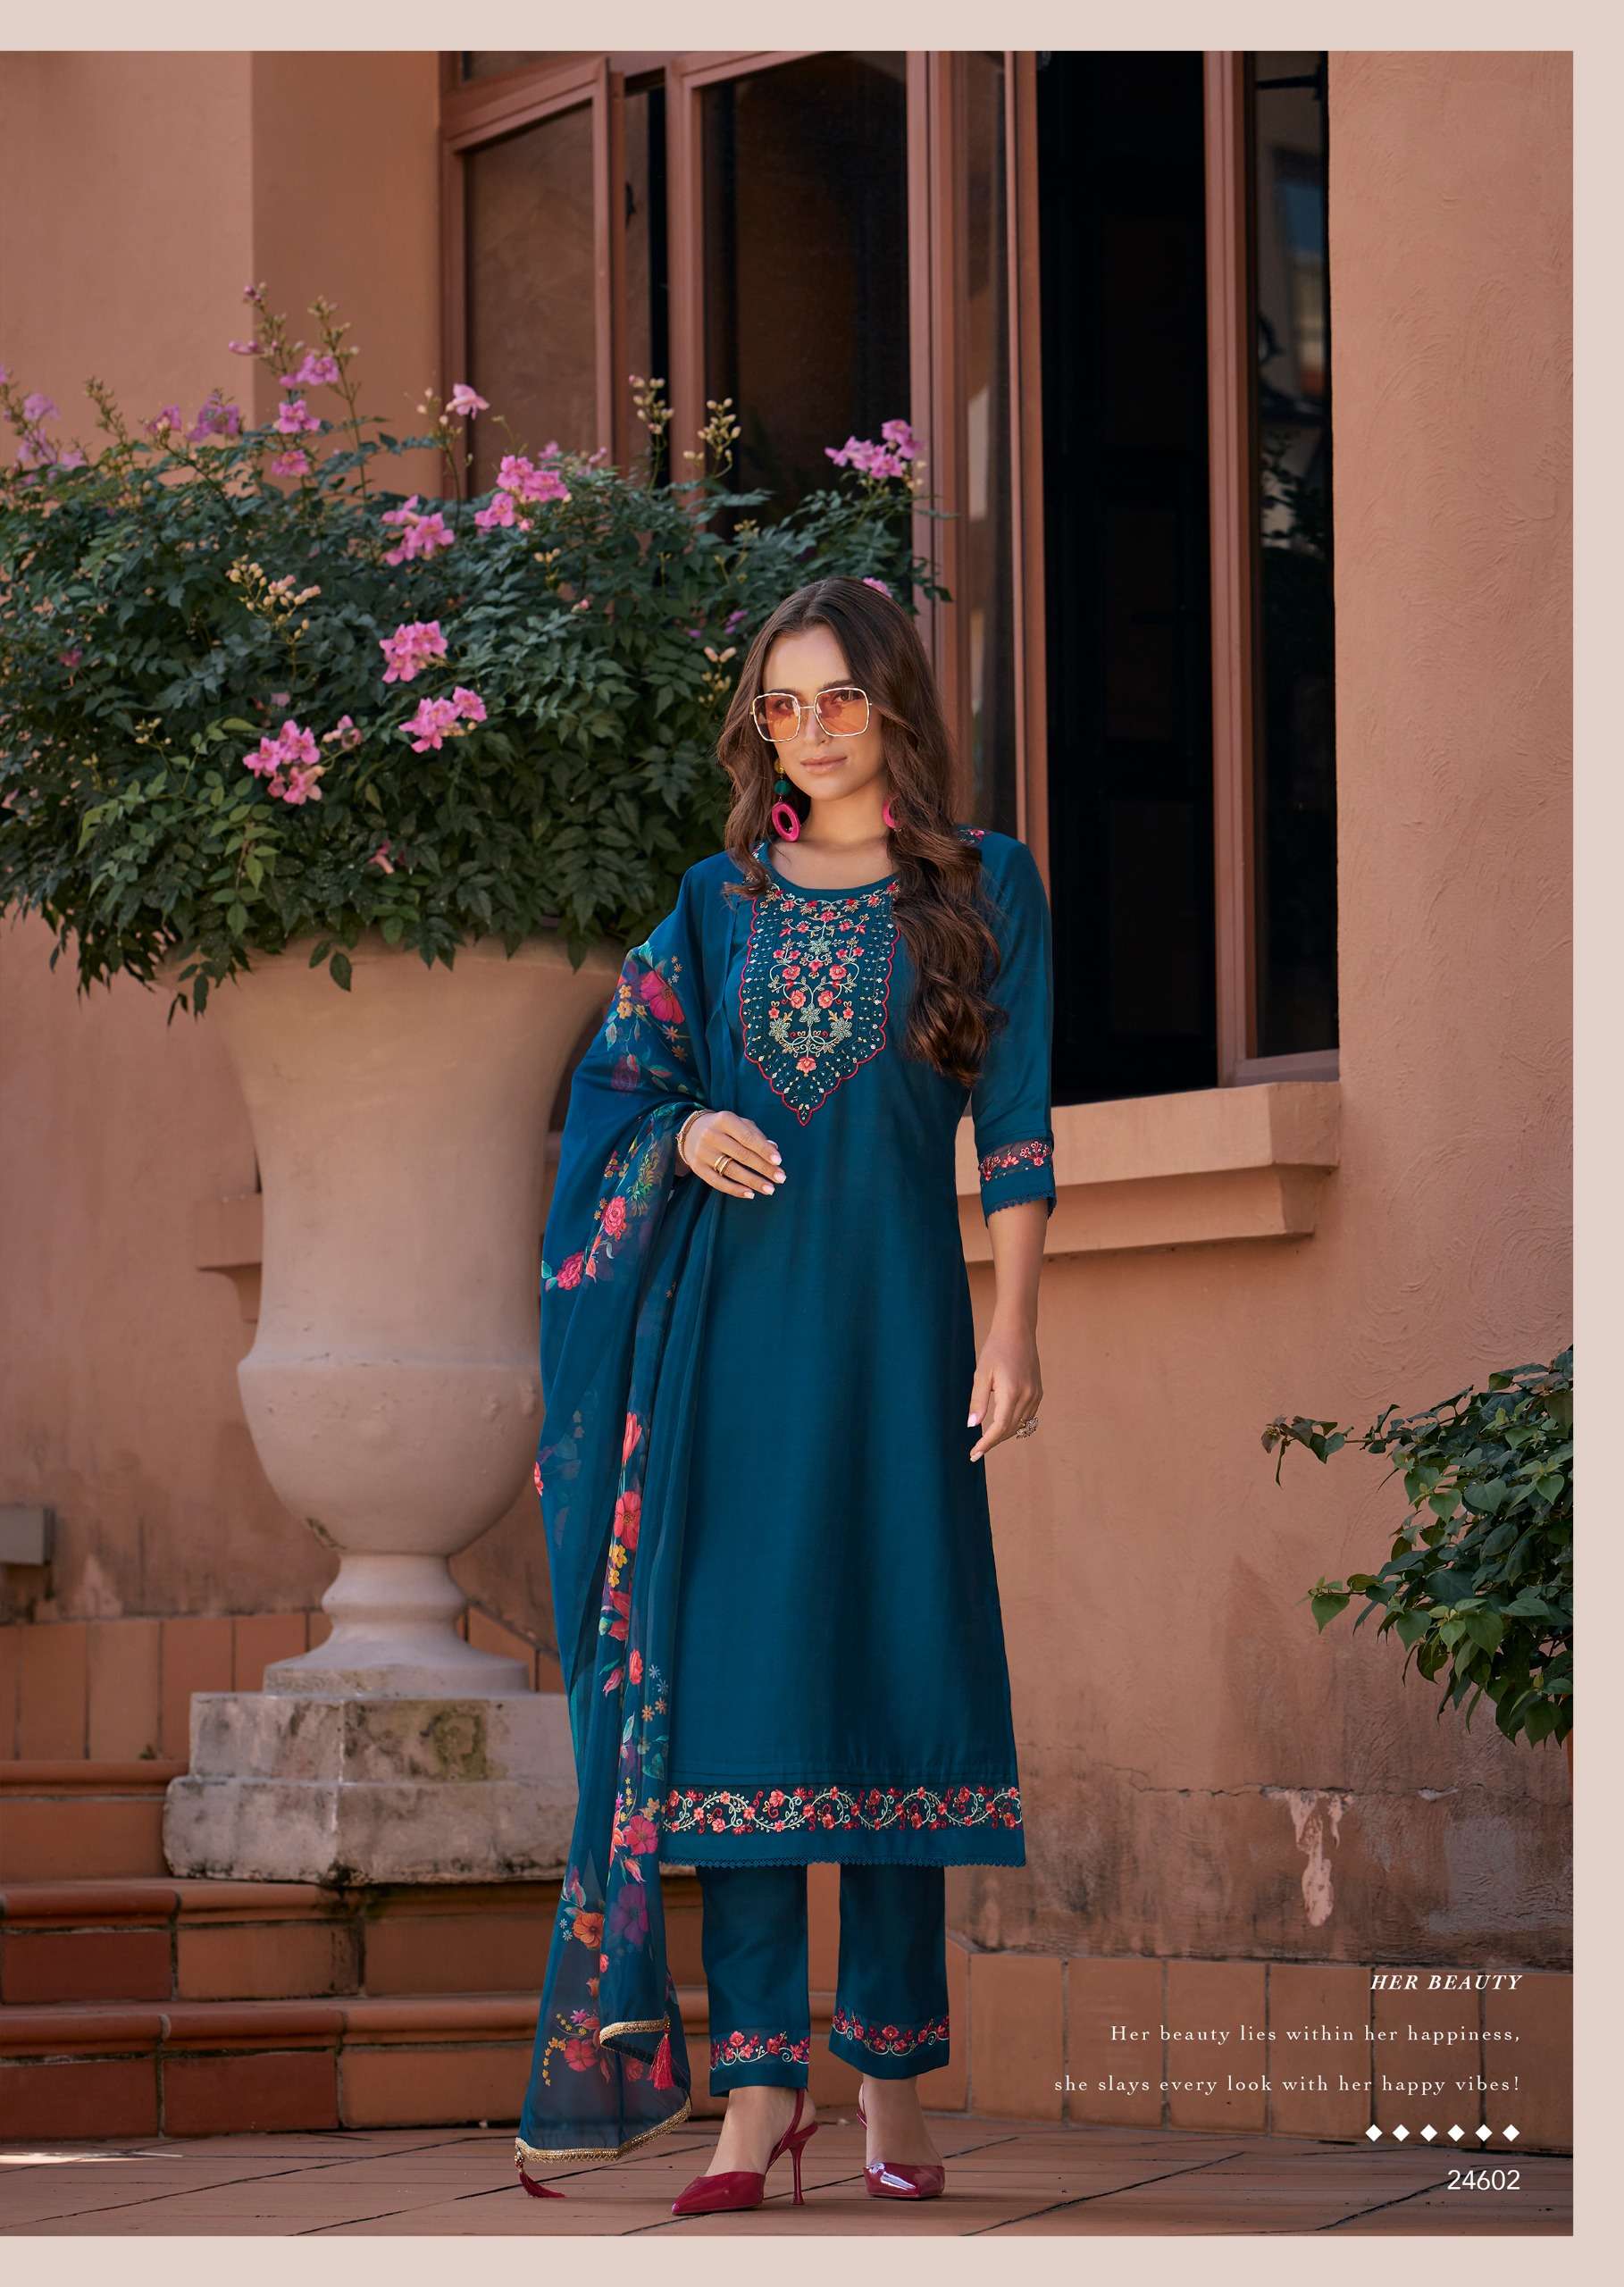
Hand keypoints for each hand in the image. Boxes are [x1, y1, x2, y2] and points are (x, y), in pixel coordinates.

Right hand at [680, 1108, 785, 1198]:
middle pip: (742, 1155)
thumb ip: (756, 1134)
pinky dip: (734, 1189)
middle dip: (763, 1168)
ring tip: (770, 1189)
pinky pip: (717, 1182)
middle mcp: (712, 1135)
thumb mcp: (738, 1123)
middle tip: (781, 1178)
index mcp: (724, 1120)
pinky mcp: (697, 1168)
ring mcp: (703, 1153)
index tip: (779, 1161)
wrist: (690, 1131)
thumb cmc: (723, 1128)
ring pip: (731, 1170)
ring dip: (753, 1182)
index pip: (747, 1137)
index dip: (763, 1150)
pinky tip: (750, 1194)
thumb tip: (774, 1149)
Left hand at [966, 1320, 1041, 1461]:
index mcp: (1012, 1392)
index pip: (999, 1428)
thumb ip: (978, 1401)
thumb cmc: (996, 1349)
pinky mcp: (1038, 1392)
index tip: (974, 1454)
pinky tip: (1002, 1424)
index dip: (986, 1443)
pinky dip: (1014, 1424)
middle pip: (1010, 1430)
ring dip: (1004, 1434)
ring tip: (986, 1440)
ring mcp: (1035, 1395)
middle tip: (976, 1451)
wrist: (1017, 1331)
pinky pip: (1027, 1416)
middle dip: (993, 1442)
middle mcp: (1027, 1397)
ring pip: (1020, 1425)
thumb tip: (972, 1425)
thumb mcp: (981, 1374)